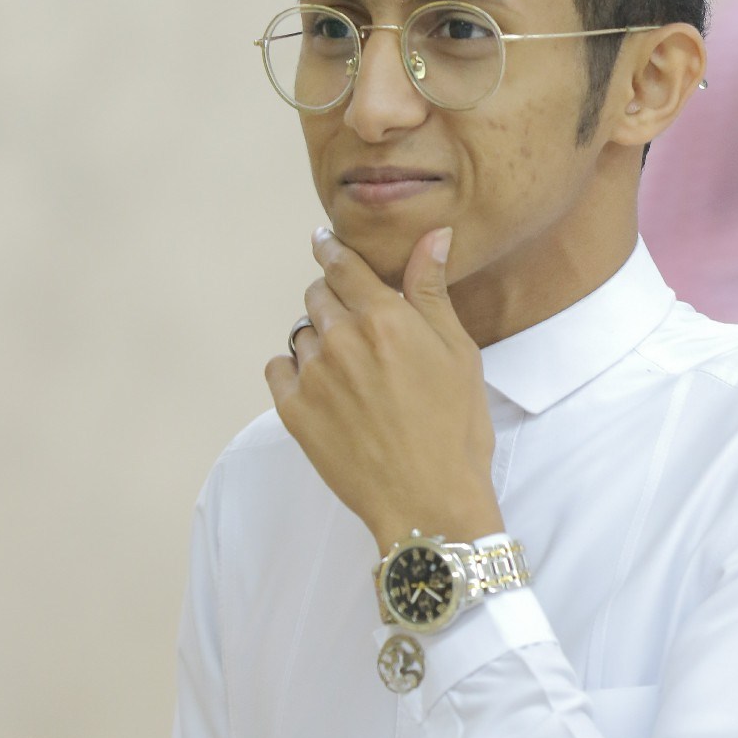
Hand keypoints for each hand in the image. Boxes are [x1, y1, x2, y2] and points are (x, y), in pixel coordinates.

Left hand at [264, 225, 504, 552]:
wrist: (428, 502)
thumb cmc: (455, 430)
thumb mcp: (459, 353)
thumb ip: (432, 290)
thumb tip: (434, 235)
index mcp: (384, 318)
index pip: (343, 265)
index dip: (332, 250)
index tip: (323, 242)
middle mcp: (342, 339)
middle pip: (318, 295)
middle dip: (334, 301)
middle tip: (358, 329)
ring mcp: (313, 376)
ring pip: (302, 334)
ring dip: (319, 340)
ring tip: (349, 372)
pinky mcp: (294, 412)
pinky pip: (278, 370)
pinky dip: (295, 372)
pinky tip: (323, 390)